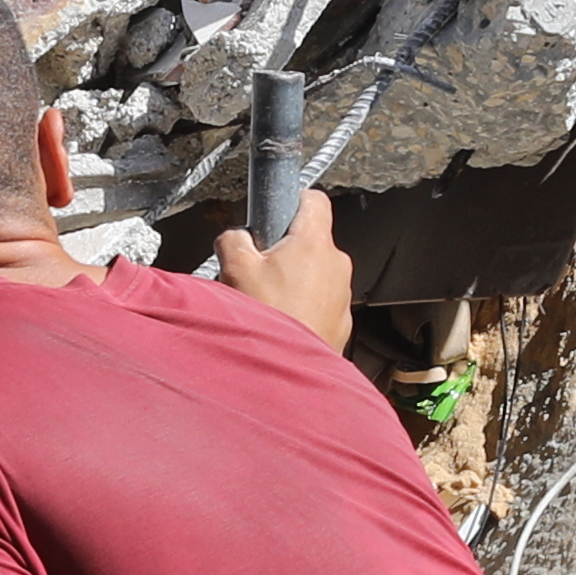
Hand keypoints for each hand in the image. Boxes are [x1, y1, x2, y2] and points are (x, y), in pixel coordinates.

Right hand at [212, 187, 357, 350]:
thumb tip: (235, 237)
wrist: (286, 375)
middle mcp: (337, 264)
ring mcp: (342, 294)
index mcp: (314, 243)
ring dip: (294, 280)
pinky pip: (320, 301)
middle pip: (311, 240)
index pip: (314, 199)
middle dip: (285, 249)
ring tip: (268, 301)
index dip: (292, 200)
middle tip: (258, 269)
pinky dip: (303, 305)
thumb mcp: (235, 269)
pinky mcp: (342, 321)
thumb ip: (233, 240)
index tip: (276, 212)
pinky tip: (281, 320)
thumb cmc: (268, 319)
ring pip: (316, 273)